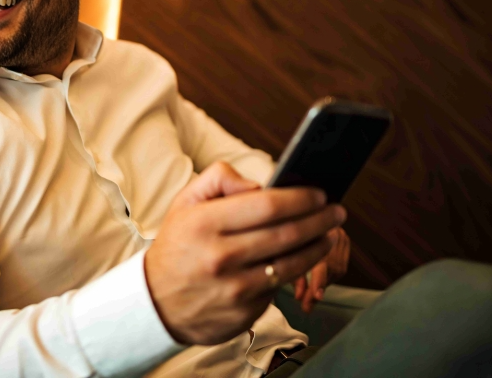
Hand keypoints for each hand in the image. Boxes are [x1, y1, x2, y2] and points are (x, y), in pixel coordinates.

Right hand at [144, 162, 345, 344]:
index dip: (301, 198)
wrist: (155, 303)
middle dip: (320, 220)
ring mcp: (234, 289)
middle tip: (336, 211)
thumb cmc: (178, 246)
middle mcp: (221, 257)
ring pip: (291, 264)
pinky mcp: (244, 314)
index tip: (319, 193)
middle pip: (287, 234)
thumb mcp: (186, 202)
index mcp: (206, 224)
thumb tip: (260, 184)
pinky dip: (291, 274)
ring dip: (317, 247)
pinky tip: (298, 260)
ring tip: (328, 234)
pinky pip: (277, 289)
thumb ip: (220, 178)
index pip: (268, 205)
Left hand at [293, 226, 349, 312]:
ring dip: (324, 284)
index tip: (316, 297)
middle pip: (332, 266)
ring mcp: (341, 235)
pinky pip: (342, 266)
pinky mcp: (345, 240)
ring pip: (338, 268)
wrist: (307, 216)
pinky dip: (330, 277)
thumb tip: (299, 297)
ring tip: (310, 295)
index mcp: (317, 232)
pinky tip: (319, 283)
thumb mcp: (287, 252)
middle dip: (318, 288)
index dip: (319, 280)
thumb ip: (295, 274)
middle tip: (307, 305)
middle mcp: (332, 231)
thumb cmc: (289, 234)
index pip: (322, 259)